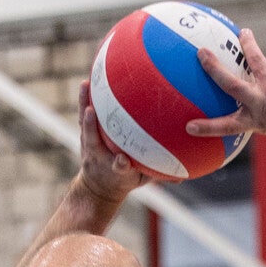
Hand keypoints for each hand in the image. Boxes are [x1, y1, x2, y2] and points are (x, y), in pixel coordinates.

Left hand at [77, 80, 149, 202]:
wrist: (99, 186)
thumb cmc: (126, 179)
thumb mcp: (142, 180)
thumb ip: (159, 174)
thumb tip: (182, 174)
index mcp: (116, 171)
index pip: (118, 168)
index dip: (119, 164)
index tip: (122, 160)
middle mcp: (100, 157)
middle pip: (93, 143)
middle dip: (91, 129)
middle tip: (90, 112)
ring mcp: (90, 146)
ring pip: (86, 126)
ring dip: (84, 105)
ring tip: (85, 84)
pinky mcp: (86, 136)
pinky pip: (83, 116)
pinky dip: (85, 99)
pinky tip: (87, 80)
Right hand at [187, 28, 265, 150]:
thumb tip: (264, 113)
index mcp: (257, 121)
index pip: (226, 126)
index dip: (206, 127)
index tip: (189, 126)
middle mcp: (261, 102)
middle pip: (232, 83)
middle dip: (214, 68)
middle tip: (201, 53)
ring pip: (255, 60)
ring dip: (247, 43)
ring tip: (243, 32)